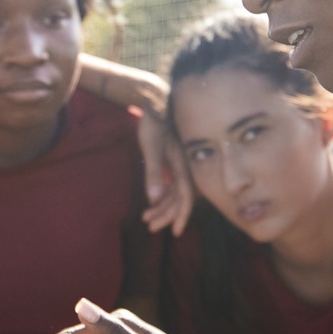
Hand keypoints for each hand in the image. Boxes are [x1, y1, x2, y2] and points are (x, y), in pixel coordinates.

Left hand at [136, 111, 194, 235]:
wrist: (157, 101)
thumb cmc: (154, 122)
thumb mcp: (151, 147)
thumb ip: (154, 173)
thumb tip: (154, 199)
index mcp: (183, 165)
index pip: (185, 197)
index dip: (181, 215)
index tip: (175, 232)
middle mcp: (185, 167)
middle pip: (180, 198)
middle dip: (166, 214)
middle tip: (150, 227)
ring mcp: (180, 164)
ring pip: (175, 192)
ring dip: (163, 206)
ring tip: (147, 219)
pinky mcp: (174, 161)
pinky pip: (172, 184)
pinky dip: (163, 195)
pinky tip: (152, 202)